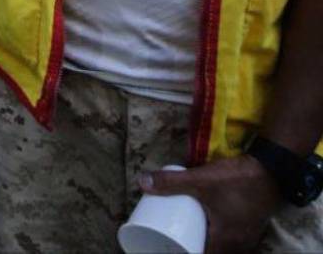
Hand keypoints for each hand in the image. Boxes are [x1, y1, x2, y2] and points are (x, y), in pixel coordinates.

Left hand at [140, 156, 280, 252]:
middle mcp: (240, 244)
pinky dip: (219, 235)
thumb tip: (141, 182)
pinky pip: (232, 238)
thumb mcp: (201, 180)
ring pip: (224, 246)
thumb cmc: (237, 180)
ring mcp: (248, 235)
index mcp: (226, 241)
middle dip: (193, 248)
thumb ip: (172, 181)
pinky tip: (210, 224)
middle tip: (172, 239)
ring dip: (206, 242)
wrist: (274, 169)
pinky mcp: (251, 224)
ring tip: (186, 232)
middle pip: (213, 252)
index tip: (167, 248)